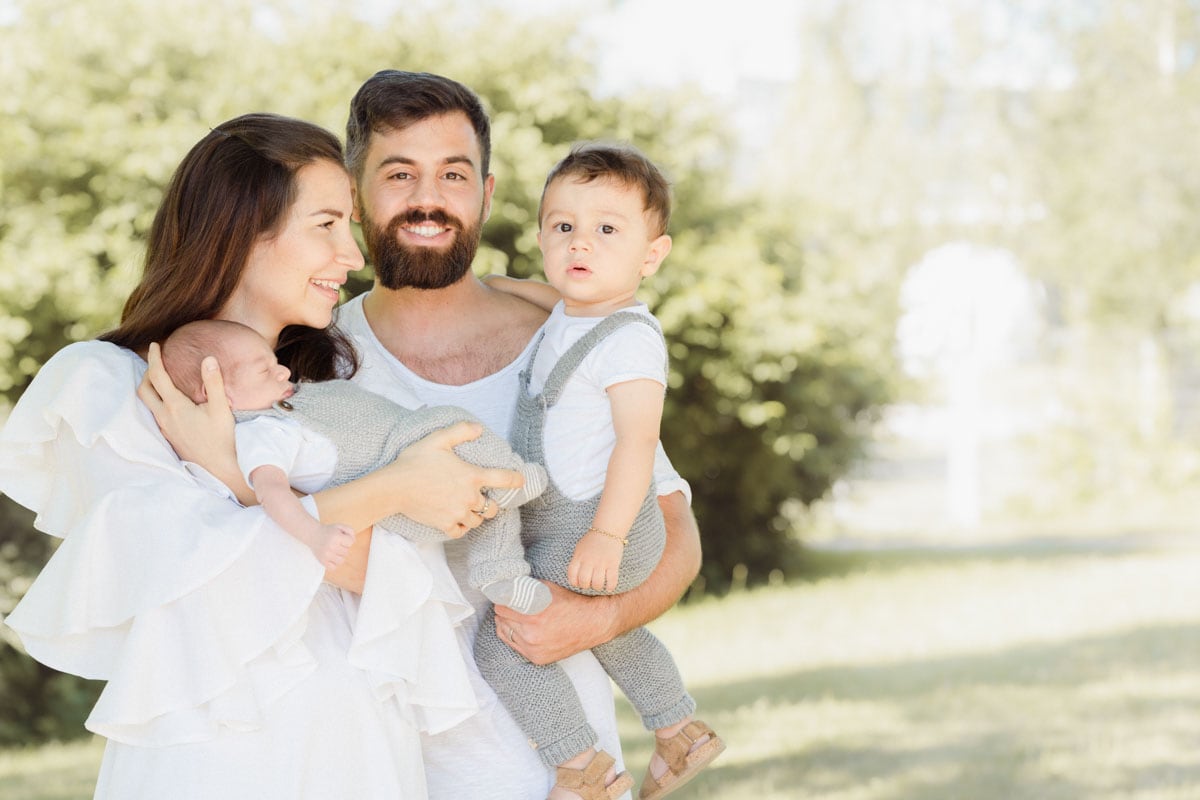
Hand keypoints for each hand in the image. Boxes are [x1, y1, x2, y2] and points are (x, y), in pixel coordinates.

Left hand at [138, 342, 234, 466]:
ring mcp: (165, 428)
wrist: (219, 469)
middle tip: (158, 362)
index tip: (155, 345)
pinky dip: (158, 401)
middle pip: (144, 390)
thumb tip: (209, 359)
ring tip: (163, 379)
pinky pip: (156, 414)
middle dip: (148, 373)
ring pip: (148, 403)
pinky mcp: (170, 437)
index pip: (158, 376)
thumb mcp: (221, 409)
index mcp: (175, 407)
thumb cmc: (222, 439)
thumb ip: (214, 382)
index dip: (155, 358)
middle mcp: (165, 417)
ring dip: (151, 388)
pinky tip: (172, 402)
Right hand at [324, 527, 372, 593]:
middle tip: (336, 543)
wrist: (313, 534)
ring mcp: (326, 555)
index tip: (342, 538)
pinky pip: (334, 567)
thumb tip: (354, 541)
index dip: (348, 540)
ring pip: (341, 560)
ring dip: (340, 556)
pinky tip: (332, 557)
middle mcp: (331, 546)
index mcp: (336, 537)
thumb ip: (351, 531)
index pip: (351, 542)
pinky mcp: (322, 561)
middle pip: (346, 552)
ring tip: (335, 550)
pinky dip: (334, 564)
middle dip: (343, 547)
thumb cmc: (329, 531)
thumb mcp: (340, 526)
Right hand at [382, 421, 521, 537]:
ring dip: (476, 516)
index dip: (515, 480)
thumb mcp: (437, 439)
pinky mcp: (445, 524)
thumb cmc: (414, 461)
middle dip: (491, 504)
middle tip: (483, 499)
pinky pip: (461, 531)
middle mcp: (469, 497)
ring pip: (477, 521)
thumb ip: (460, 431)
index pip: (504, 479)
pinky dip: (461, 527)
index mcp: (471, 476)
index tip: (520, 481)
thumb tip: (479, 428)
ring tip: (467, 509)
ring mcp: (458, 513)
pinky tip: (456, 519)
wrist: (393, 487)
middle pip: (492, 508)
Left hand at [495, 582, 618, 665]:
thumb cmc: (571, 603)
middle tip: (510, 604)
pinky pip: (515, 646)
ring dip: (508, 623)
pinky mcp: (537, 658)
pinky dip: (516, 636)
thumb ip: (525, 588)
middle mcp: (532, 635)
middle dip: (505, 611)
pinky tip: (523, 628)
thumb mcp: (547, 589)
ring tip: (515, 615)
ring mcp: (534, 649)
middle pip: (501, 620)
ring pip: (505, 633)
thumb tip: (506, 586)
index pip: (501, 607)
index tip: (504, 595)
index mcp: (534, 616)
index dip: (502, 599)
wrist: (593, 624)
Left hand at [567, 529, 623, 590]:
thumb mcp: (579, 548)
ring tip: (599, 585)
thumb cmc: (592, 540)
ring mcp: (601, 562)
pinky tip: (609, 587)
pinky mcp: (613, 563)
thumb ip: (576, 561)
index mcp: (579, 557)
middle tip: (590, 583)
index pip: (572, 575)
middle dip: (586, 586)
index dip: (574, 582)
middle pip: (584, 581)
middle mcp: (589, 560)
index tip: (579, 583)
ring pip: (597, 583)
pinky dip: (610, 587)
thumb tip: (575, 576)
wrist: (607, 530)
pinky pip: (611, 580)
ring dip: (598, 587)